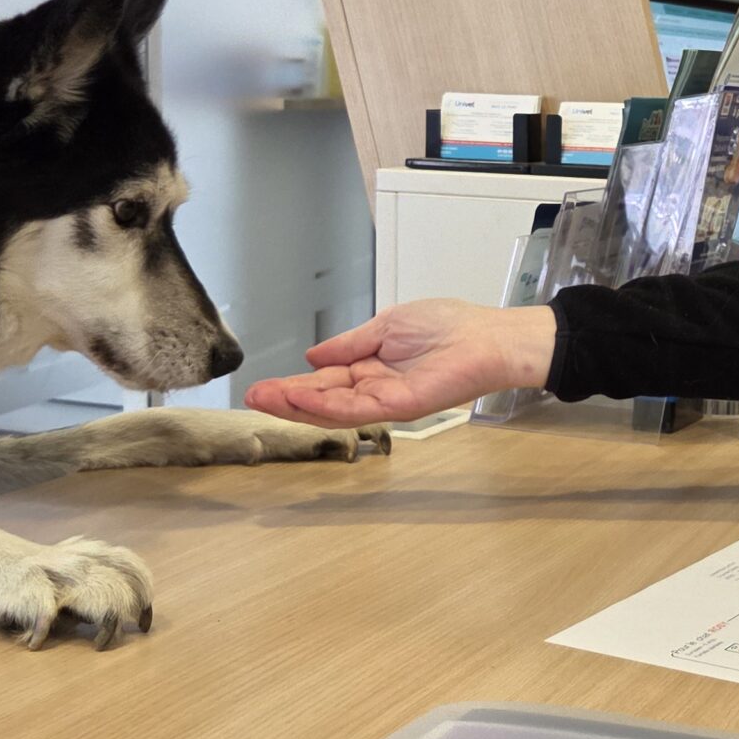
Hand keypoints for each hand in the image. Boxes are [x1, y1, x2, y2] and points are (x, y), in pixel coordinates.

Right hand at [243, 300, 556, 426]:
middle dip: (285, 400)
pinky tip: (300, 400)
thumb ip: (348, 345)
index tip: (263, 386)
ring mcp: (385, 401)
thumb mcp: (385, 327)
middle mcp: (374, 389)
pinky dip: (325, 406)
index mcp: (370, 368)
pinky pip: (356, 410)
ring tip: (265, 400)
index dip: (293, 385)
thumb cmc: (448, 327)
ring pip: (332, 411)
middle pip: (322, 400)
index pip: (324, 382)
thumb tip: (313, 357)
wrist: (486, 338)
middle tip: (252, 398)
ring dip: (296, 406)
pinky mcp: (399, 407)